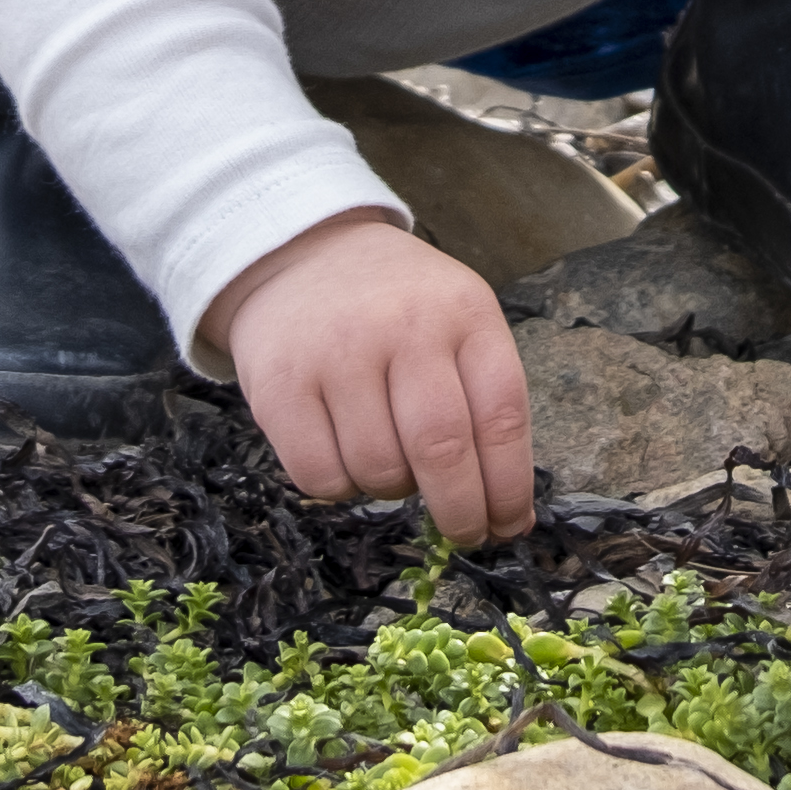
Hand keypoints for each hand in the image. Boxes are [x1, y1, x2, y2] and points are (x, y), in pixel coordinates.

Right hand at [210, 210, 535, 535]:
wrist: (304, 255)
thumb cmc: (399, 307)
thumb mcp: (457, 322)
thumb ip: (485, 404)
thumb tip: (509, 516)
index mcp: (465, 312)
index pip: (503, 415)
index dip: (510, 485)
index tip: (509, 525)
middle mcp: (405, 326)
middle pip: (442, 449)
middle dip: (460, 511)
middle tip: (464, 534)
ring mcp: (338, 352)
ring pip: (379, 470)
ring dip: (393, 491)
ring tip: (393, 465)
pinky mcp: (280, 384)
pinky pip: (319, 476)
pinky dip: (341, 489)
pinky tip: (346, 458)